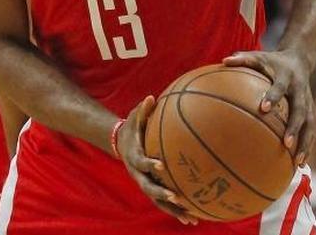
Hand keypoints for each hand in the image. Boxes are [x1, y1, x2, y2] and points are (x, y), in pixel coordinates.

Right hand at [117, 96, 199, 225]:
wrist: (121, 143)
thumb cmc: (132, 128)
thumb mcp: (134, 117)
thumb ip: (142, 110)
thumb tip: (151, 97)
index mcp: (134, 157)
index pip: (141, 162)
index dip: (150, 164)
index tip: (161, 166)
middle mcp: (138, 174)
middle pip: (148, 187)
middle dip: (162, 194)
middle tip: (176, 197)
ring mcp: (144, 183)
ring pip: (157, 201)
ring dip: (173, 210)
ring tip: (191, 218)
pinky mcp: (152, 188)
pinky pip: (164, 202)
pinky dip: (177, 211)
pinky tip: (194, 218)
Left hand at [223, 49, 313, 165]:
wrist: (299, 60)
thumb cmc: (271, 61)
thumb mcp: (258, 56)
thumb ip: (242, 58)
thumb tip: (223, 60)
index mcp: (286, 77)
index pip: (280, 87)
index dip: (273, 96)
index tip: (263, 109)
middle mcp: (300, 91)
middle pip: (301, 111)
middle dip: (294, 127)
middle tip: (286, 143)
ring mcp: (308, 103)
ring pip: (310, 125)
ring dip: (305, 143)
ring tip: (298, 162)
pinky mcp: (311, 112)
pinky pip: (310, 131)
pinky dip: (307, 147)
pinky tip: (299, 164)